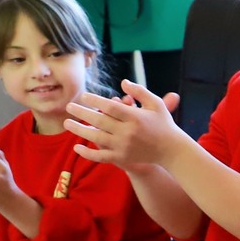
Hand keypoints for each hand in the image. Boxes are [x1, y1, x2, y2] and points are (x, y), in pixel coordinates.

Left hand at [65, 82, 184, 169]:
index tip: (84, 96)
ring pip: (96, 138)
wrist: (172, 150)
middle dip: (82, 113)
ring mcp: (124, 146)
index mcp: (136, 117)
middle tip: (69, 106)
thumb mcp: (156, 104)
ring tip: (67, 123)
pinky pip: (101, 156)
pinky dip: (88, 153)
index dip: (95, 100)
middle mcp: (128, 132)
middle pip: (99, 121)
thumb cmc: (164, 124)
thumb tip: (122, 82)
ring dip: (79, 130)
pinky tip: (77, 147)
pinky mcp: (122, 158)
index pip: (110, 107)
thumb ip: (139, 92)